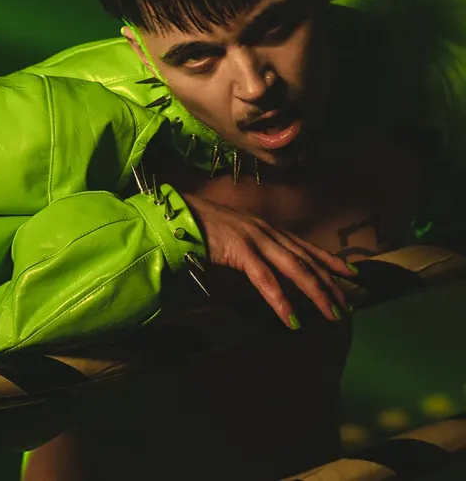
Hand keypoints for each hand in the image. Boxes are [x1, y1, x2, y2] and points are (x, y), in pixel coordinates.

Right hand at [182, 193, 356, 328]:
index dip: (331, 260)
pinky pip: (265, 279)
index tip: (352, 273)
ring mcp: (256, 240)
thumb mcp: (234, 237)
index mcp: (267, 229)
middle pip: (307, 260)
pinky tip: (291, 317)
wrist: (178, 213)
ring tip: (331, 314)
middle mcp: (268, 232)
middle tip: (347, 306)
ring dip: (315, 292)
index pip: (306, 246)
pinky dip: (280, 300)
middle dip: (330, 283)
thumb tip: (264, 267)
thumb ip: (251, 250)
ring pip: (295, 269)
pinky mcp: (241, 251)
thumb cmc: (201, 225)